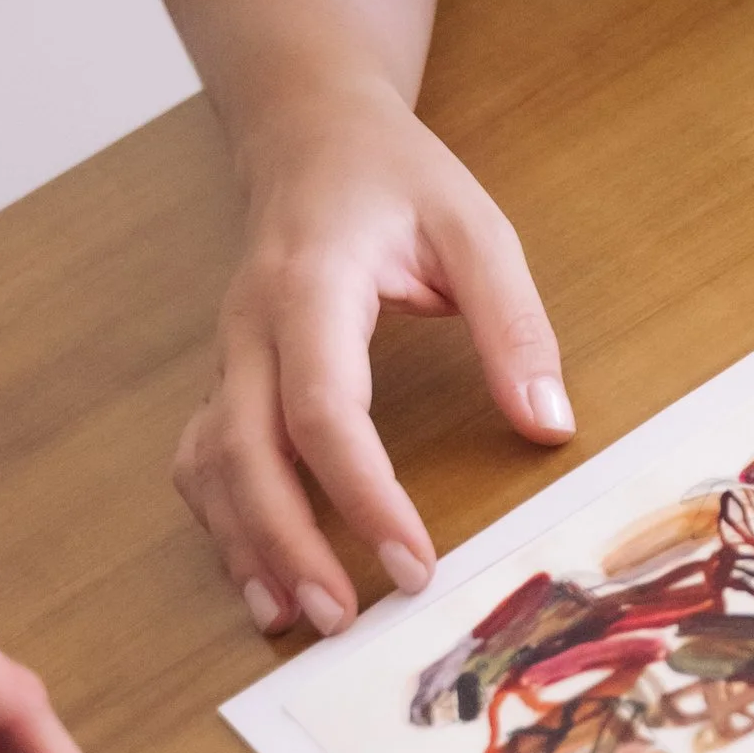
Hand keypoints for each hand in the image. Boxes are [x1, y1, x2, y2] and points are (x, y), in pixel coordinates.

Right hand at [182, 84, 575, 637]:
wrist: (309, 133)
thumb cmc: (394, 179)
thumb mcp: (476, 228)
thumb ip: (514, 323)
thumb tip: (548, 422)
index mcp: (310, 287)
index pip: (324, 409)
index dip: (365, 494)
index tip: (416, 562)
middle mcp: (250, 328)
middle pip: (244, 452)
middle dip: (287, 543)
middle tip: (341, 619)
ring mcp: (227, 356)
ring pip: (208, 464)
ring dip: (243, 545)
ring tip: (293, 618)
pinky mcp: (226, 377)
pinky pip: (204, 460)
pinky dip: (224, 521)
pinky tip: (263, 575)